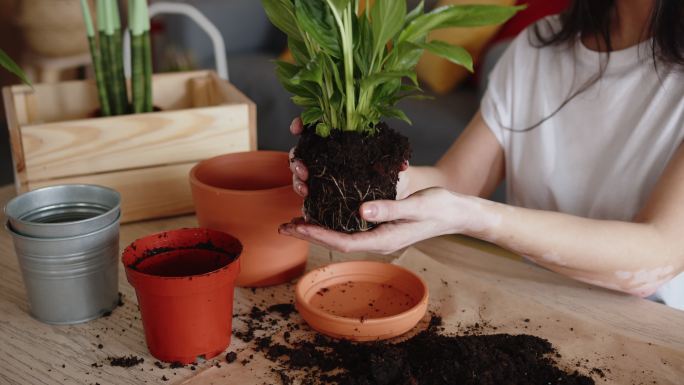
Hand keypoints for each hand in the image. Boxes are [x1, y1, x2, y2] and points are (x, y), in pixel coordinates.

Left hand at [279, 187, 471, 253]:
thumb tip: (361, 211)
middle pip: (337, 240)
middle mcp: (377, 240)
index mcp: (383, 239)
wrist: (457, 212)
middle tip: (284, 226)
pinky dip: (333, 220)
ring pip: (342, 233)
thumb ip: (389, 208)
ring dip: (318, 228)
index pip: (344, 241)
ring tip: (295, 220)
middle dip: (310, 233)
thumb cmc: (439, 208)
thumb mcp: (415, 205)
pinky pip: (351, 226)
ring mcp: (379, 234)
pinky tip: (323, 211)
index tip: (297, 226)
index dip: (318, 235)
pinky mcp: (381, 225)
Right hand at [288, 117, 410, 198]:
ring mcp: (323, 172)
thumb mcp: (394, 164)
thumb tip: (402, 165)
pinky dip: (303, 196)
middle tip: (303, 169)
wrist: (392, 193)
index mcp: (342, 139)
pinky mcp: (322, 191)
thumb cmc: (392, 172)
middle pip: (303, 150)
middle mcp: (328, 153)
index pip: (316, 125)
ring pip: (300, 170)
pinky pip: (307, 191)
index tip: (296, 128)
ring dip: (297, 178)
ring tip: (305, 188)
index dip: (303, 124)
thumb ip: (396, 163)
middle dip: (297, 158)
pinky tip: (306, 203)